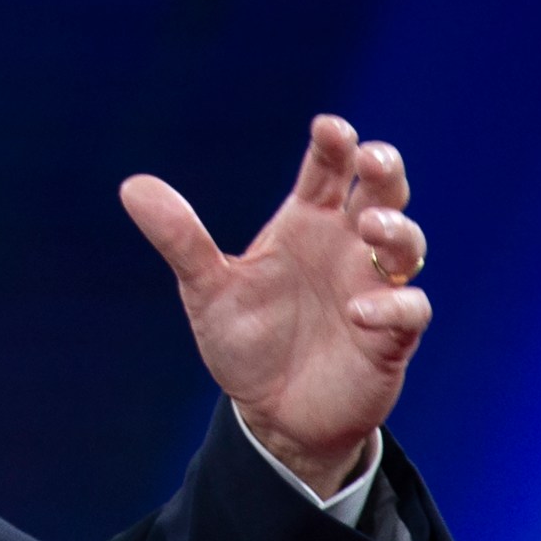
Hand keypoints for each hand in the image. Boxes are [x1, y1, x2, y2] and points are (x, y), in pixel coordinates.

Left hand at [119, 115, 429, 494]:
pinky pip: (408, 310)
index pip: (327, 171)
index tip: (328, 128)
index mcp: (306, 225)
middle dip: (384, 171)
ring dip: (396, 232)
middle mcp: (345, 248)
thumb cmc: (244, 340)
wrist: (269, 412)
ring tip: (367, 229)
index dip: (334, 145)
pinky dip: (390, 306)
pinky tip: (358, 311)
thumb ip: (179, 238)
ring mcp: (373, 289)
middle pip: (381, 194)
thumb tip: (131, 186)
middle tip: (372, 159)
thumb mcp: (205, 287)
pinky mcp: (391, 336)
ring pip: (405, 245)